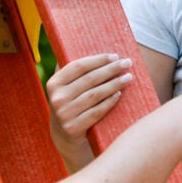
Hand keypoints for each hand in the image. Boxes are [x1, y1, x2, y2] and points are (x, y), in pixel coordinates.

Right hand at [47, 54, 133, 168]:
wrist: (64, 137)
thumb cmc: (71, 104)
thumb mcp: (65, 89)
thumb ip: (73, 72)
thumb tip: (90, 44)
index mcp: (53, 83)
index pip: (78, 66)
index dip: (98, 60)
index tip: (115, 55)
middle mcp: (56, 98)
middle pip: (89, 79)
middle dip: (110, 69)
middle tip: (127, 63)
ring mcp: (64, 114)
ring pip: (95, 95)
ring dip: (114, 84)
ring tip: (128, 77)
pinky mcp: (74, 128)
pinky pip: (97, 111)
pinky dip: (109, 102)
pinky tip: (119, 94)